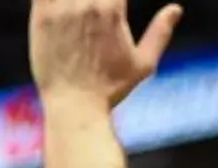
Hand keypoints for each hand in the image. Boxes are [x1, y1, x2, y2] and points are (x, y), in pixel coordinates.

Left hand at [29, 0, 183, 107]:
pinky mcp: (41, 17)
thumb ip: (160, 33)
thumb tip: (176, 9)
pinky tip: (58, 5)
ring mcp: (60, 9)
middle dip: (95, 0)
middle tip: (95, 12)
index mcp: (112, 10)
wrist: (74, 107)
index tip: (114, 6)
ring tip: (78, 10)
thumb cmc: (110, 89)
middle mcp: (85, 4)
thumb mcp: (143, 64)